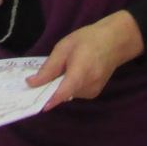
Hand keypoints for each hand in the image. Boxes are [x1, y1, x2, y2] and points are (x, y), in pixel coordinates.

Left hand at [27, 12, 141, 108]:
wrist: (114, 42)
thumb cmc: (88, 40)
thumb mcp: (64, 47)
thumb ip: (49, 68)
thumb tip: (31, 83)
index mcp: (81, 71)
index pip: (65, 91)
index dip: (52, 99)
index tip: (40, 105)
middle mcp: (88, 85)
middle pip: (63, 93)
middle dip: (52, 87)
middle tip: (48, 73)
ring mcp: (93, 91)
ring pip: (68, 94)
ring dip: (62, 85)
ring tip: (68, 67)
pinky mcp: (94, 94)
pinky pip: (75, 93)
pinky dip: (70, 86)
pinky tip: (76, 73)